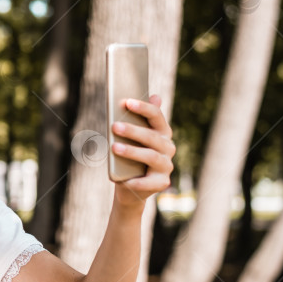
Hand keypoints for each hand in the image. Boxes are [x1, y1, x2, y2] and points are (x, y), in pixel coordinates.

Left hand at [110, 94, 175, 209]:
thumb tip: (155, 96)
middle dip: (132, 130)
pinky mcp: (162, 182)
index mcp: (162, 132)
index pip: (156, 116)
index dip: (143, 108)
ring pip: (150, 156)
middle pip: (151, 136)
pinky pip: (149, 182)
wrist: (129, 185)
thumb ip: (138, 119)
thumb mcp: (131, 138)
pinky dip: (136, 181)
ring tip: (114, 148)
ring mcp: (166, 165)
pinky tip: (123, 180)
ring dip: (132, 152)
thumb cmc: (129, 156)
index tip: (127, 102)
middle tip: (114, 126)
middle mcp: (168, 147)